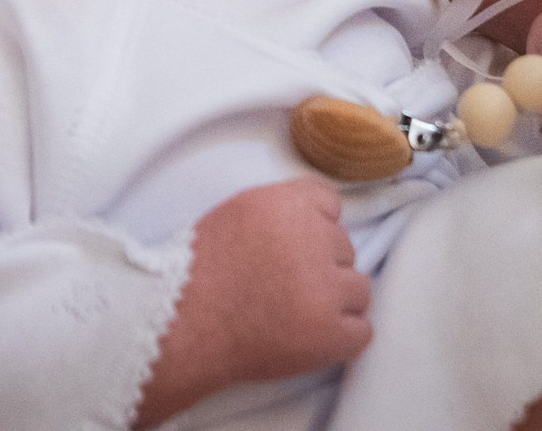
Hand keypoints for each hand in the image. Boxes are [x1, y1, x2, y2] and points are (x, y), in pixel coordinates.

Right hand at [133, 178, 369, 427]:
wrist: (180, 326)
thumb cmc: (198, 274)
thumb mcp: (237, 214)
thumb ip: (282, 211)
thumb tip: (318, 223)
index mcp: (287, 205)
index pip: (330, 203)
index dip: (315, 226)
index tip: (297, 246)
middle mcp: (313, 240)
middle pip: (345, 247)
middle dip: (322, 266)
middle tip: (285, 286)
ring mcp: (325, 289)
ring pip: (359, 289)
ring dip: (336, 302)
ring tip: (296, 314)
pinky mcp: (330, 333)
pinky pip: (361, 331)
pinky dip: (341, 338)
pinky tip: (310, 338)